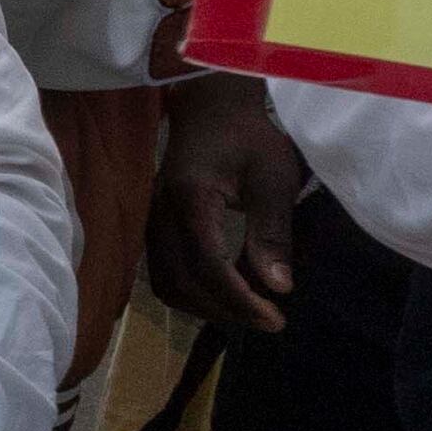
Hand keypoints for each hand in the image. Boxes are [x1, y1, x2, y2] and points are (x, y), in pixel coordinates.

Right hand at [142, 74, 302, 334]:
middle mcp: (161, 214)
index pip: (209, 265)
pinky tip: (225, 292)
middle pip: (183, 282)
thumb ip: (272, 233)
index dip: (241, 299)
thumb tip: (279, 287)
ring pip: (168, 284)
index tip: (276, 318)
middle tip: (269, 320)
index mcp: (191, 199)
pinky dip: (193, 292)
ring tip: (248, 310)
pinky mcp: (153, 228)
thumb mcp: (272, 179)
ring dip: (206, 307)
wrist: (210, 110)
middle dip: (226, 310)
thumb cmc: (248, 137)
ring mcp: (151, 222)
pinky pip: (164, 274)